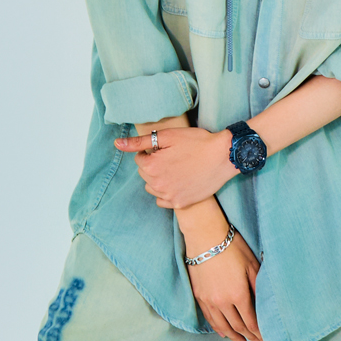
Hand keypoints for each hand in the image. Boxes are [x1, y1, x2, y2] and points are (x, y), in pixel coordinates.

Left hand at [115, 127, 237, 209]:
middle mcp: (157, 185)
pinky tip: (177, 182)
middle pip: (145, 174)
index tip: (166, 148)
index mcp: (151, 166)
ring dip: (158, 179)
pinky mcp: (181, 203)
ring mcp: (169, 196)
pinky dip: (166, 192)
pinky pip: (162, 200)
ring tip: (175, 169)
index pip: (140, 159)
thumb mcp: (167, 136)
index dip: (152, 151)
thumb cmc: (197, 142)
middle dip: (154, 165)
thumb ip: (140, 142)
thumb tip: (117, 144)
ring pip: (153, 187)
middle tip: (172, 157)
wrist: (223, 156)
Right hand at [186, 230, 261, 340]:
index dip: (258, 332)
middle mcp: (222, 301)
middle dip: (249, 336)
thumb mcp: (252, 265)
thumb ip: (258, 287)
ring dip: (233, 335)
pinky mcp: (199, 295)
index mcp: (238, 294)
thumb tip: (264, 305)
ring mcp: (208, 300)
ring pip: (222, 325)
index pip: (250, 321)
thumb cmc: (231, 246)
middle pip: (237, 326)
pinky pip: (209, 318)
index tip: (265, 338)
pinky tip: (223, 332)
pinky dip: (217, 328)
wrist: (205, 236)